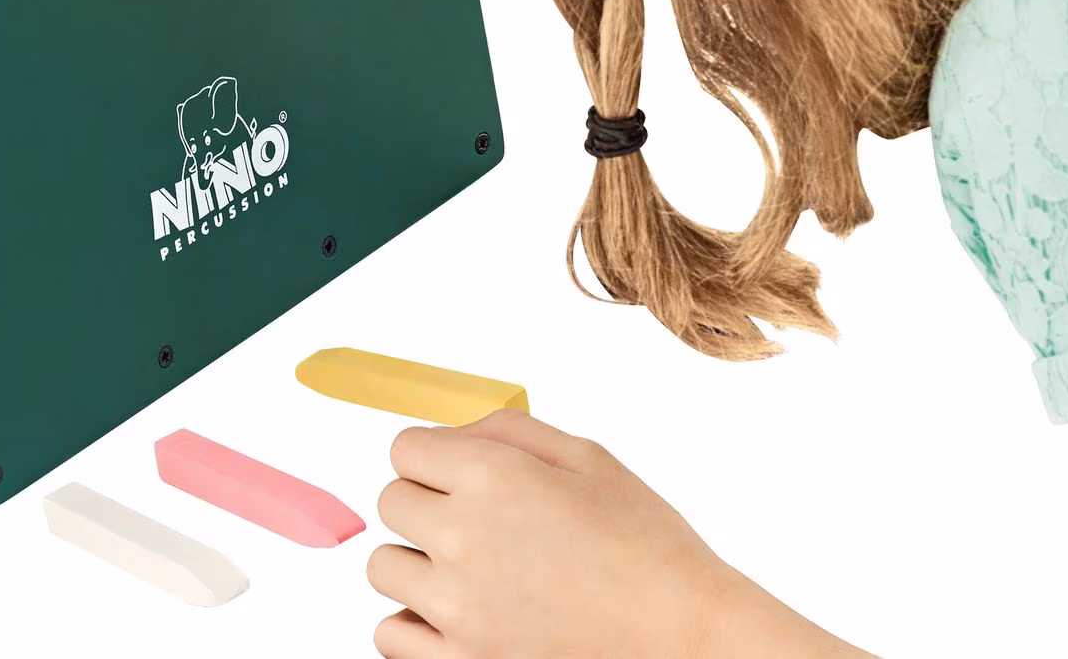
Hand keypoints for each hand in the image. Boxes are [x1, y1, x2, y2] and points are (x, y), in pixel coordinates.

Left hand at [366, 410, 865, 658]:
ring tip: (470, 570)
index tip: (457, 472)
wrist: (683, 636)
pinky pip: (391, 635)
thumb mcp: (588, 459)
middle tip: (475, 520)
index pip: (405, 449)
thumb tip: (455, 434)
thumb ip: (509, 433)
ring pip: (384, 568)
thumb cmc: (647, 548)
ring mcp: (458, 608)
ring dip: (417, 563)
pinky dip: (414, 623)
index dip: (434, 456)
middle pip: (391, 503)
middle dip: (426, 502)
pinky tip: (456, 615)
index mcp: (494, 477)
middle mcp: (465, 537)